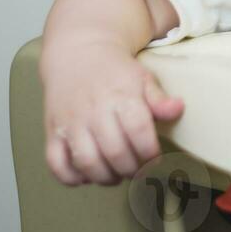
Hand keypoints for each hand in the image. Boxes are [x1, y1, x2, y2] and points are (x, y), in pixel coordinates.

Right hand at [41, 40, 184, 185]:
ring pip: (86, 162)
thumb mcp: (143, 78)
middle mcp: (94, 110)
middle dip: (131, 169)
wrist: (78, 54)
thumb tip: (178, 109)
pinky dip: (71, 177)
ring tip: (116, 175)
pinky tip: (86, 175)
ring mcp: (70, 122)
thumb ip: (159, 99)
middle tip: (137, 170)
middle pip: (114, 152)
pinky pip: (56, 163)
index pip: (138, 131)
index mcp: (121, 96)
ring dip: (105, 177)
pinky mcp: (52, 131)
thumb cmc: (116, 72)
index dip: (149, 152)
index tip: (154, 159)